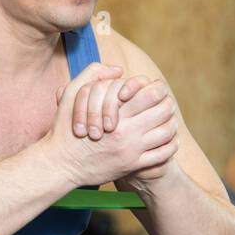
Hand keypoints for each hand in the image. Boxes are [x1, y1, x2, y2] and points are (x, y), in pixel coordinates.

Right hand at [46, 64, 178, 186]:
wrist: (61, 164)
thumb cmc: (65, 128)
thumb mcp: (72, 94)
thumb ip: (92, 75)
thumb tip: (118, 69)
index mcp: (116, 111)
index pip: (150, 93)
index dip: (158, 89)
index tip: (158, 89)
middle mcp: (127, 130)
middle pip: (163, 111)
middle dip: (168, 105)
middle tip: (168, 104)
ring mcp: (132, 150)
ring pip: (166, 133)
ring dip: (172, 125)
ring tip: (171, 121)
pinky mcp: (133, 165)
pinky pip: (162, 155)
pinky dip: (170, 146)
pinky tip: (170, 141)